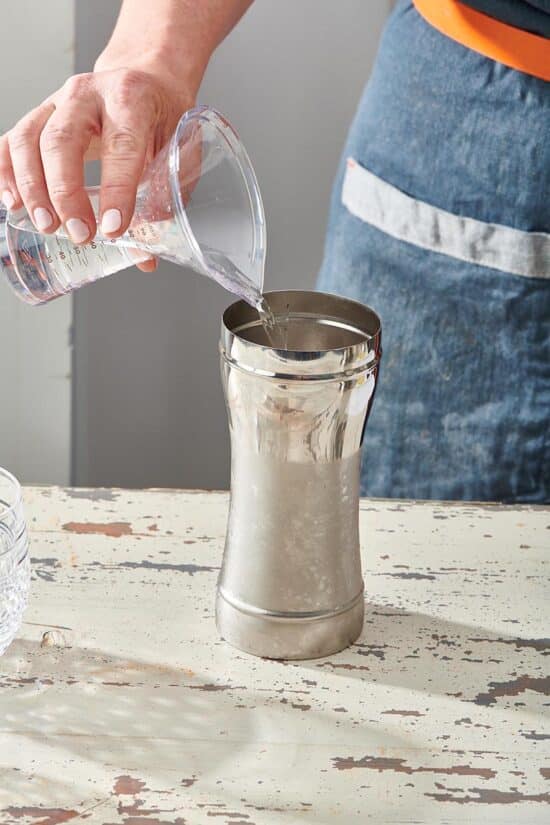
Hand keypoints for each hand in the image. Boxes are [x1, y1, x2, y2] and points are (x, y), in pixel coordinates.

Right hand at [0, 67, 193, 269]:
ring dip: (33, 188)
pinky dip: (6, 173)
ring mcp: (56, 101)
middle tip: (80, 234)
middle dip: (66, 193)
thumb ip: (163, 202)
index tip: (114, 228)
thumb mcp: (178, 154)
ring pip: (29, 140)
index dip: (116, 190)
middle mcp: (88, 94)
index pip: (121, 145)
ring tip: (47, 225)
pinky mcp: (39, 115)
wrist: (145, 81)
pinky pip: (11, 142)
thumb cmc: (162, 119)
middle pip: (62, 140)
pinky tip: (13, 203)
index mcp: (131, 98)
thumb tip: (145, 258)